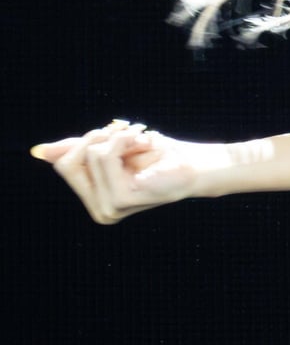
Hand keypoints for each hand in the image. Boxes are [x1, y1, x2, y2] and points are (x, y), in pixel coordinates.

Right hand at [30, 119, 222, 224]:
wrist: (195, 163)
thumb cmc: (159, 155)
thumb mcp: (112, 148)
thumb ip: (78, 150)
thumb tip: (39, 151)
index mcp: (96, 201)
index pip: (63, 164)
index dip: (84, 141)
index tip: (114, 135)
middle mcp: (99, 211)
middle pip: (67, 160)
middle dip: (96, 137)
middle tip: (128, 133)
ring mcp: (108, 209)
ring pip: (90, 153)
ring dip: (118, 136)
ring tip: (141, 140)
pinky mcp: (120, 200)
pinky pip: (104, 155)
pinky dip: (124, 140)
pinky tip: (145, 145)